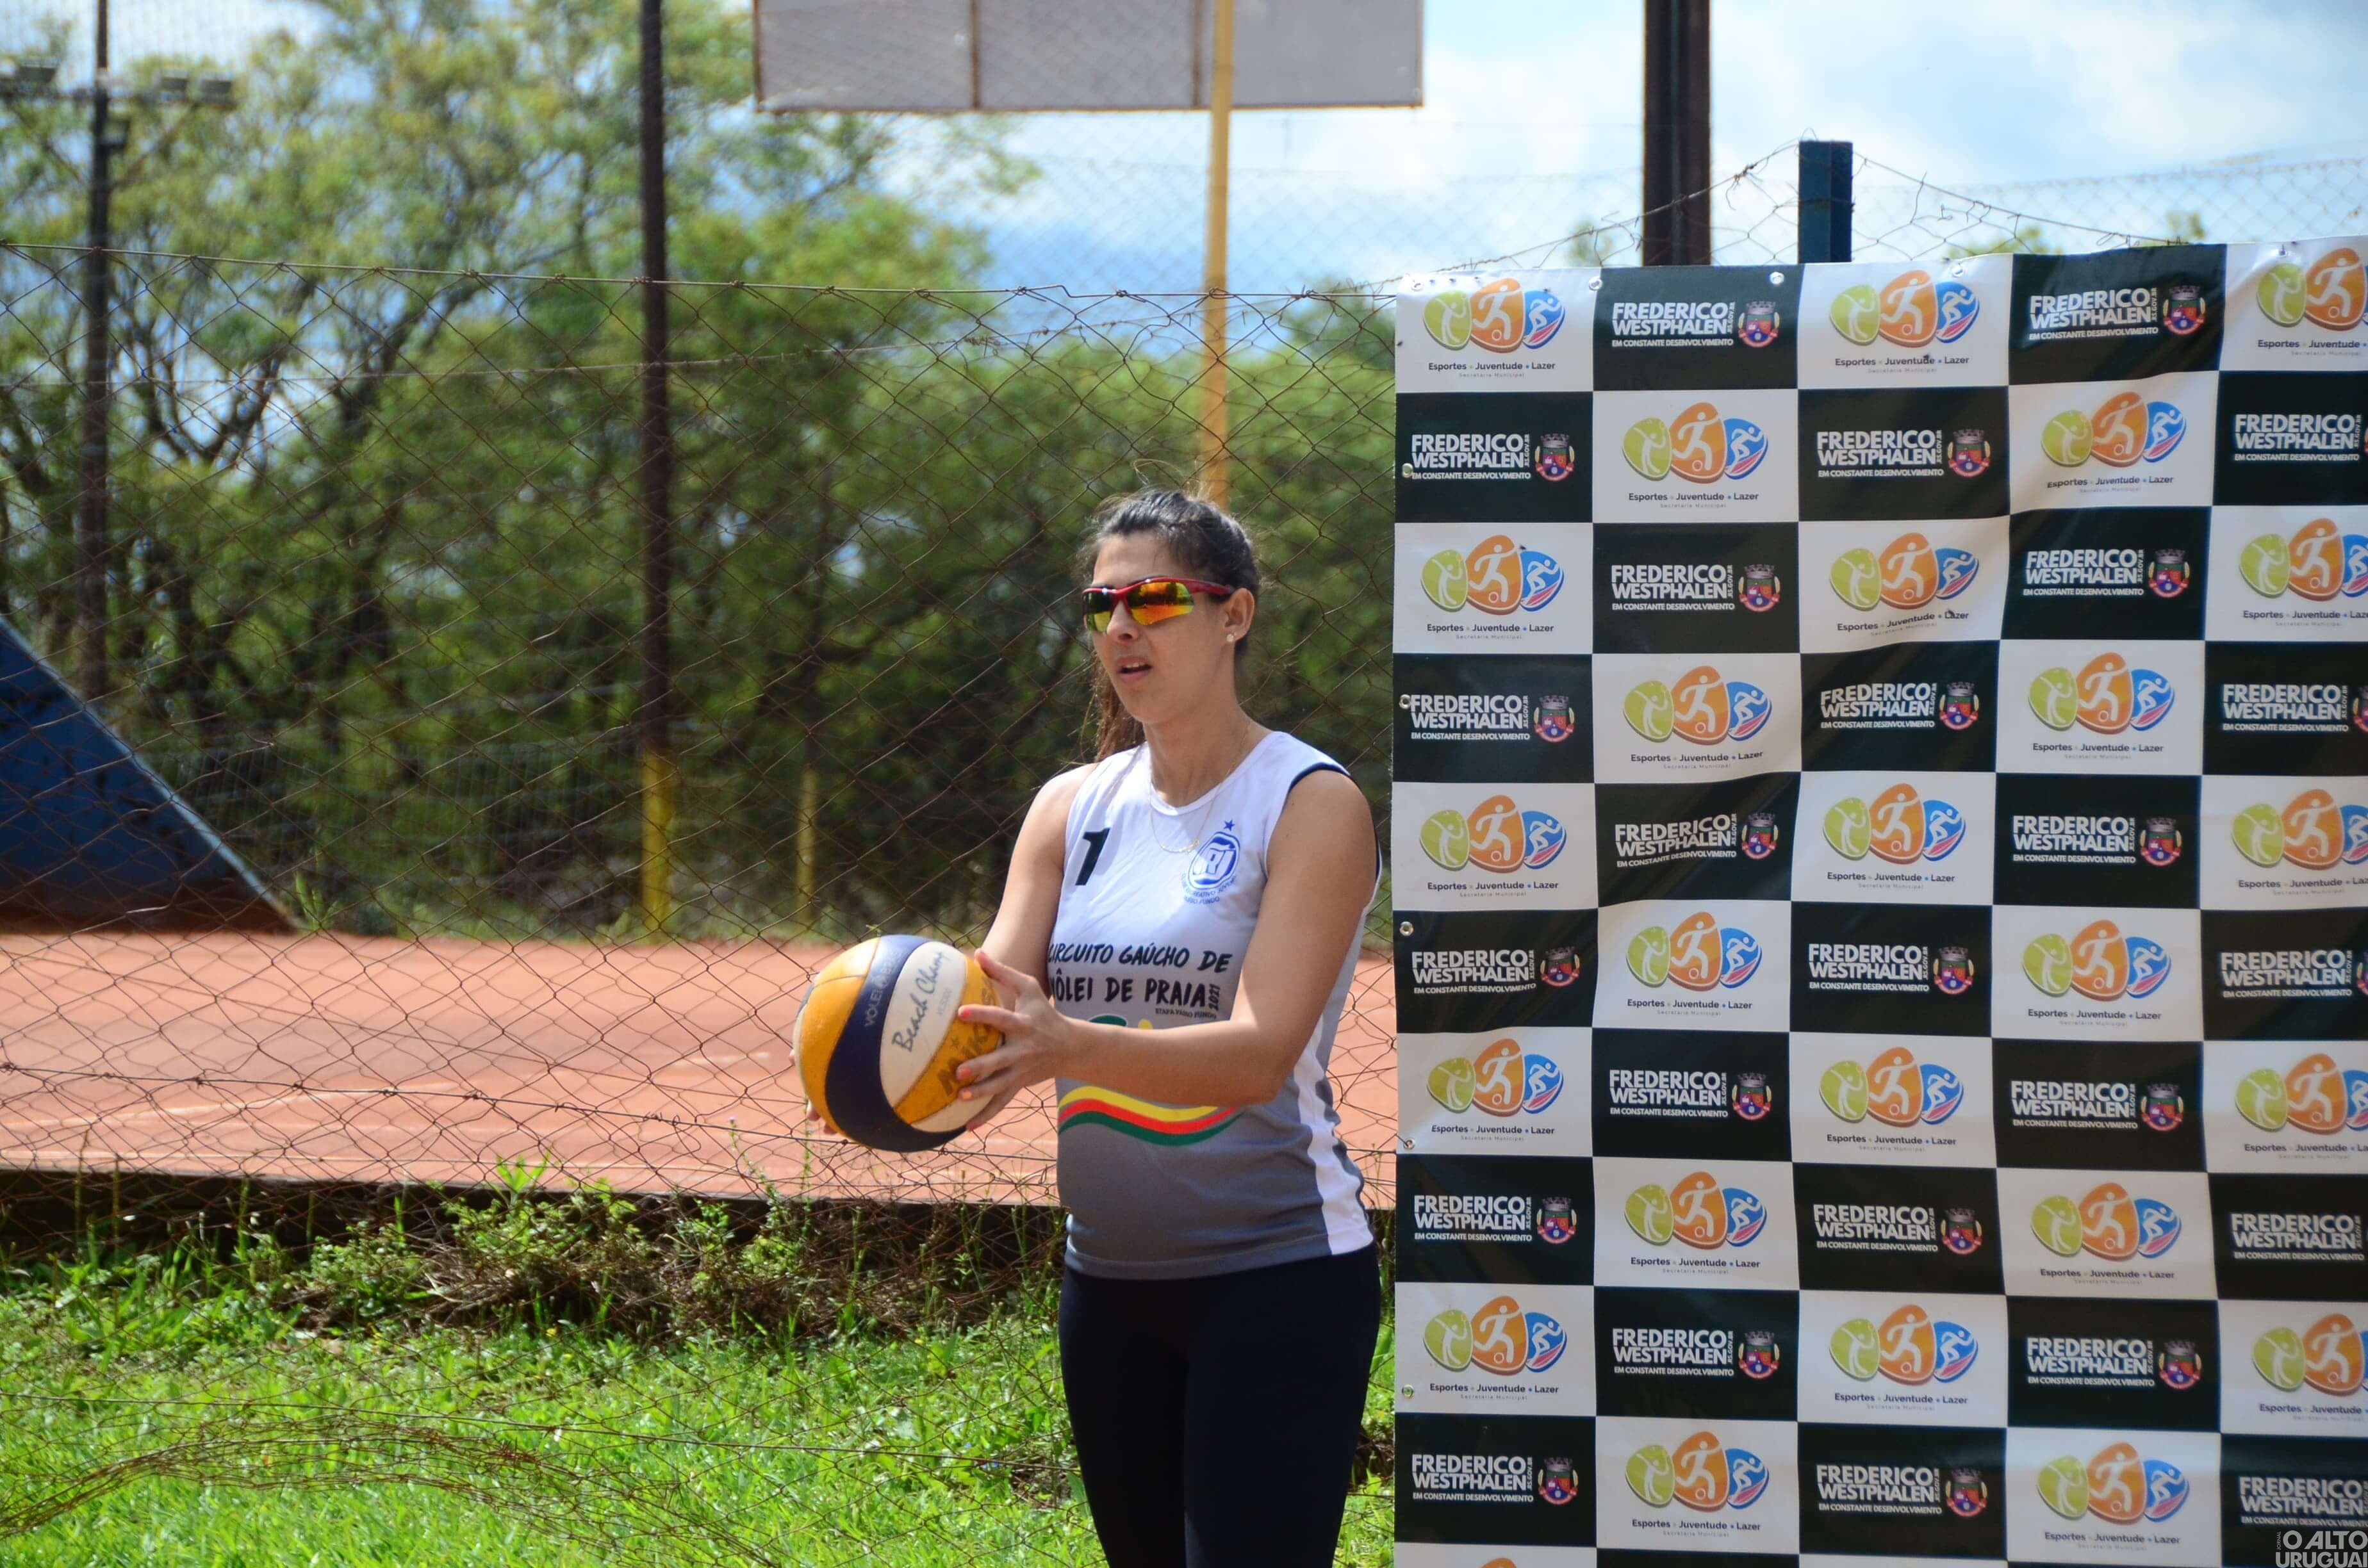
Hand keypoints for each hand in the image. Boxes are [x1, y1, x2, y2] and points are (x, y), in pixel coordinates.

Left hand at [953, 949, 1080, 1107]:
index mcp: (1023, 1025)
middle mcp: (1022, 1050)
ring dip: (981, 1093)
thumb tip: (977, 953)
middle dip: (981, 1066)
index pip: (1001, 1018)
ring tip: (960, 1097)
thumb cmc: (1045, 1013)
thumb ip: (1003, 972)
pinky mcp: (1020, 1084)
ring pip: (1000, 1085)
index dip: (982, 1015)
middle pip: (1000, 1060)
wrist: (1071, 1046)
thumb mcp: (1029, 989)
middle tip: (959, 1071)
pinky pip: (1002, 1102)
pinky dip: (986, 1115)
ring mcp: (1021, 1070)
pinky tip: (968, 1125)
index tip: (960, 1013)